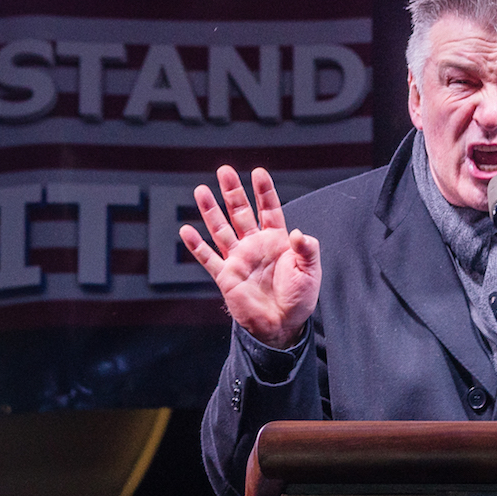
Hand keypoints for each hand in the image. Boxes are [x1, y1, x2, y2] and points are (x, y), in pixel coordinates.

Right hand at [179, 166, 320, 348]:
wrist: (282, 326)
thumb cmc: (299, 298)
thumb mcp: (310, 271)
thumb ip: (307, 249)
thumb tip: (299, 232)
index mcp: (276, 240)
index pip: (269, 209)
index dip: (264, 191)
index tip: (258, 172)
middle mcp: (255, 245)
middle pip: (240, 212)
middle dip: (233, 191)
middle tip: (224, 170)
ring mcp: (238, 259)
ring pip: (220, 229)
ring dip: (211, 210)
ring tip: (200, 190)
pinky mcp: (225, 276)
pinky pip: (208, 258)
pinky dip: (196, 245)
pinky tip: (186, 230)